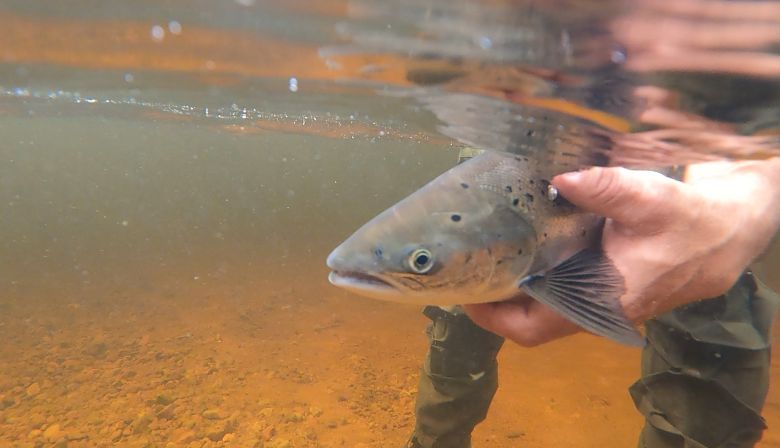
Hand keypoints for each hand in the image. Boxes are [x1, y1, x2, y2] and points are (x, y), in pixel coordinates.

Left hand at [464, 158, 779, 345]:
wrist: (725, 232)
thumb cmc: (688, 220)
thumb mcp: (648, 198)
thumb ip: (604, 188)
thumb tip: (559, 179)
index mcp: (601, 301)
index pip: (531, 327)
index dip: (492, 315)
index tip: (463, 290)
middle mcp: (595, 309)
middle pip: (529, 320)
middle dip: (494, 298)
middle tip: (466, 265)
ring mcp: (599, 301)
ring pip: (542, 306)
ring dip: (513, 286)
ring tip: (484, 254)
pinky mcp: (603, 287)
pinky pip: (558, 292)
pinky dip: (535, 275)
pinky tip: (521, 246)